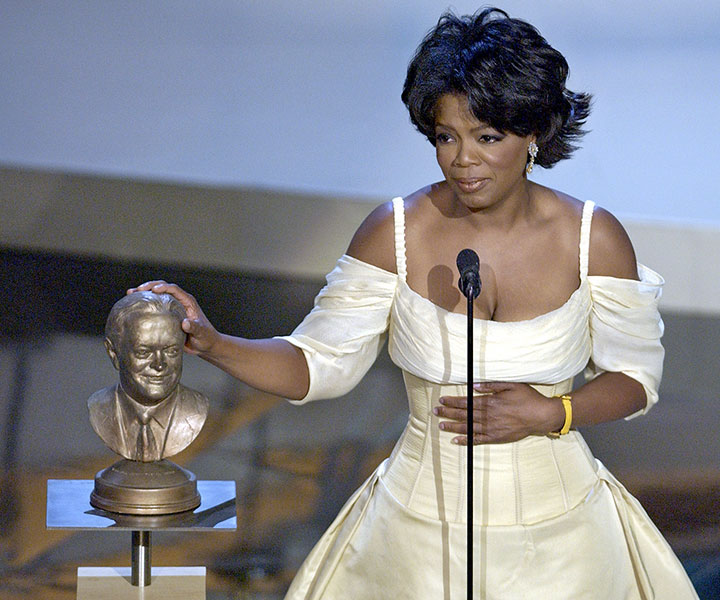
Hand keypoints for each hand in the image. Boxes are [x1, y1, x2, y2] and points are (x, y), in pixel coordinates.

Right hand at [127, 280, 219, 355]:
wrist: (205, 345)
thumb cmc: (205, 338)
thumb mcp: (201, 333)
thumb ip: (194, 327)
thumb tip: (185, 323)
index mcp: (188, 302)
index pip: (174, 289)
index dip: (163, 287)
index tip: (153, 290)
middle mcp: (179, 302)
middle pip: (163, 288)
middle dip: (149, 287)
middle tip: (136, 290)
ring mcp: (172, 308)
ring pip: (157, 295)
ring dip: (144, 293)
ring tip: (130, 294)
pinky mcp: (167, 315)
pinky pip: (155, 306)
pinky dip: (145, 304)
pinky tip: (134, 305)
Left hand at [432, 382, 563, 444]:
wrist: (541, 416)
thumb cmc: (528, 398)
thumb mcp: (511, 385)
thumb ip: (491, 386)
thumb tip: (474, 386)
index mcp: (491, 402)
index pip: (466, 402)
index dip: (452, 401)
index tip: (442, 400)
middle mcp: (489, 416)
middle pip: (464, 415)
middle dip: (448, 413)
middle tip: (435, 412)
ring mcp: (492, 428)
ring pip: (468, 428)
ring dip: (453, 426)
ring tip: (441, 425)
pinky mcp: (497, 437)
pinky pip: (478, 440)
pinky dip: (466, 440)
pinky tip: (456, 440)